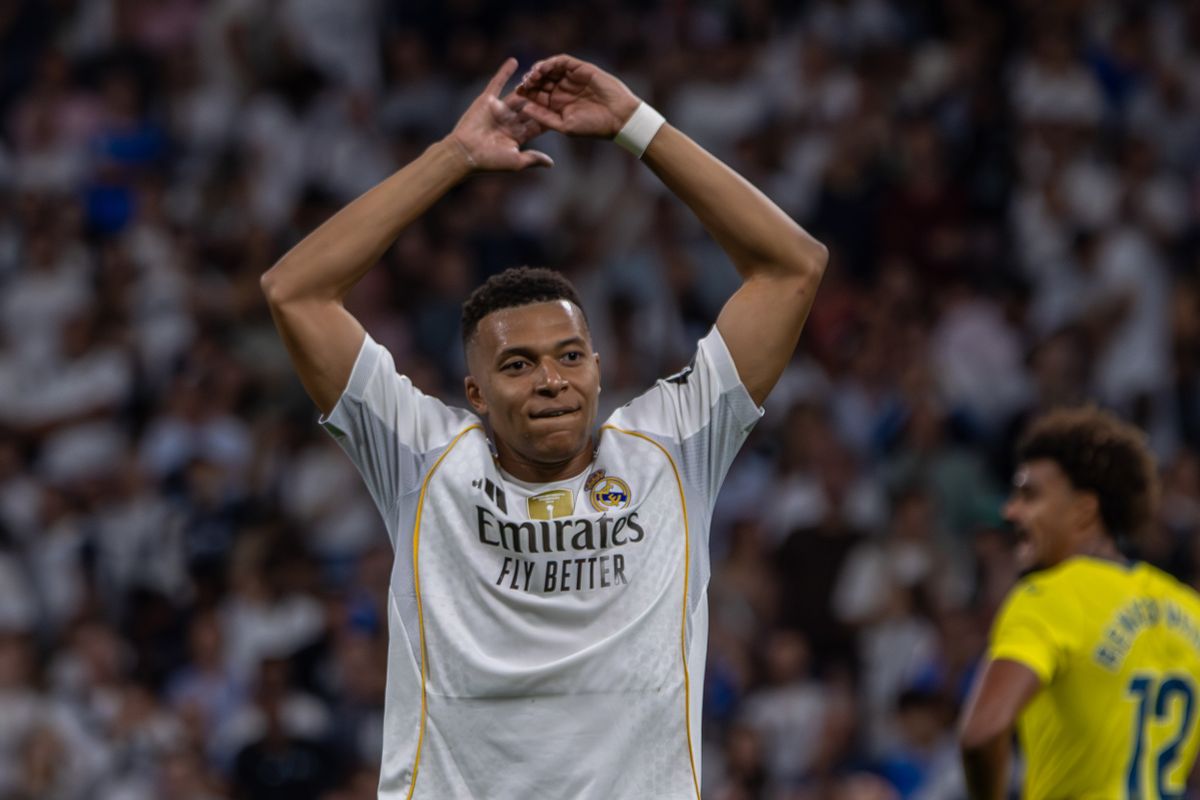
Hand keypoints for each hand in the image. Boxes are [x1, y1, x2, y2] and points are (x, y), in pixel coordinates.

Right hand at [446, 58, 552, 171]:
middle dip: (543, 97)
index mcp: (518, 135)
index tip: (566, 108)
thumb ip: (533, 158)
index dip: (550, 116)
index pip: (538, 123)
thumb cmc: (490, 161)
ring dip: (528, 84)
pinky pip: (497, 83)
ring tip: (542, 71)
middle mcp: (510, 120)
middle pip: (531, 106)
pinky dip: (505, 72)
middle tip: (559, 85)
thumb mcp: (516, 161)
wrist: (465, 153)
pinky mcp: (488, 100)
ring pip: (518, 94)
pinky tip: (514, 61)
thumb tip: (552, 164)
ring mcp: (499, 109)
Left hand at [516, 54, 640, 138]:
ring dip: (538, 70)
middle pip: (540, 80)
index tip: (517, 94)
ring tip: (532, 76)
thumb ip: (544, 117)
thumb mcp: (564, 126)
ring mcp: (571, 78)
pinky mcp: (580, 68)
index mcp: (557, 105)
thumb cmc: (593, 127)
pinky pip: (562, 61)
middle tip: (523, 83)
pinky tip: (543, 68)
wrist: (618, 118)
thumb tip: (524, 109)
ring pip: (549, 69)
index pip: (537, 96)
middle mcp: (562, 90)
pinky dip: (551, 62)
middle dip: (530, 80)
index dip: (526, 93)